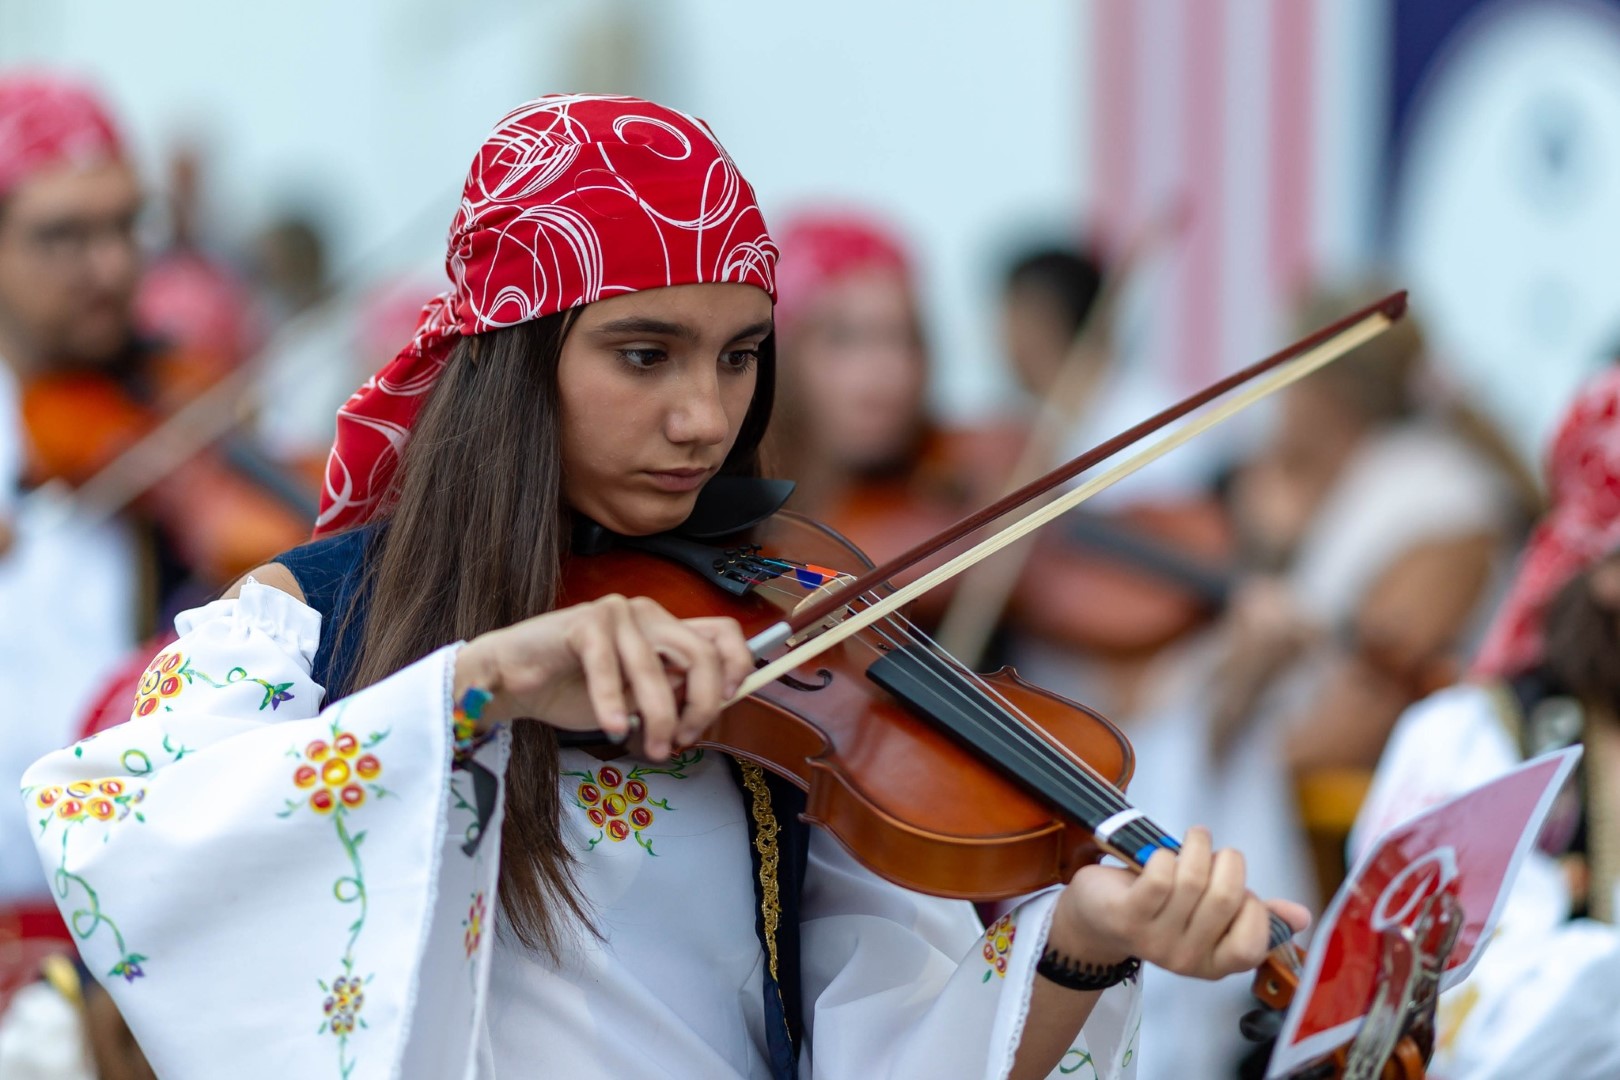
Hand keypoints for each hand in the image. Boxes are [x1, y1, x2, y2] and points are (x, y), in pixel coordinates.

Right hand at [453, 594, 754, 758]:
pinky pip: (610, 668)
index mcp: (665, 628)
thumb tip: (708, 705)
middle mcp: (648, 614)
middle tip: (684, 738)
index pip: (722, 633)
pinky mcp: (585, 622)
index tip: (726, 703)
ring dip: (659, 717)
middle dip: (701, 704)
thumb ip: (670, 695)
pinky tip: (615, 728)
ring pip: (657, 669)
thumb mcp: (635, 700)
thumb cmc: (574, 689)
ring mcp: (617, 613)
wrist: (513, 680)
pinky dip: (614, 704)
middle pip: (701, 653)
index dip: (736, 666)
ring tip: (651, 748)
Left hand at [1048, 827, 1310, 978]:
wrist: (1095, 915)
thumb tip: (1301, 916)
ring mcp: (1155, 941)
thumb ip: (1254, 914)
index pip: (1254, 942)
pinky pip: (1160, 876)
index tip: (1237, 886)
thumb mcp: (1210, 914)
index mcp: (1216, 962)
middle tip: (1210, 851)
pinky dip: (1164, 854)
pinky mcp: (1126, 916)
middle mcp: (1187, 958)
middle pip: (1226, 897)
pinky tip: (1157, 855)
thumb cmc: (1160, 905)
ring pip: (1192, 879)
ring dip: (1194, 846)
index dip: (1253, 904)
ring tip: (1188, 840)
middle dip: (1224, 860)